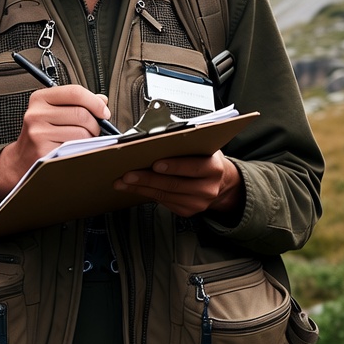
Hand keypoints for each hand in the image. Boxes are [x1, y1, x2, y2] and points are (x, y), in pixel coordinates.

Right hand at [0, 86, 111, 201]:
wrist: (22, 159)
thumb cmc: (41, 134)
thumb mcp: (54, 111)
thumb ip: (77, 103)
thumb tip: (102, 100)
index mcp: (40, 98)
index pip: (74, 92)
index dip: (95, 102)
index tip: (104, 112)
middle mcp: (36, 114)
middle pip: (81, 113)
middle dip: (95, 124)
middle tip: (94, 130)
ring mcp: (38, 133)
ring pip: (82, 132)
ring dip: (90, 138)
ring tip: (83, 140)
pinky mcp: (43, 151)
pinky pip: (76, 148)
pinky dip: (82, 149)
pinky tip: (75, 149)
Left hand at [114, 150, 243, 217]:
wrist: (220, 182)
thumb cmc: (205, 158)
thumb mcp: (203, 146)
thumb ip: (187, 141)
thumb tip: (158, 133)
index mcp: (214, 168)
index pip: (193, 167)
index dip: (174, 166)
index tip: (155, 164)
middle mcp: (208, 188)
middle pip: (174, 184)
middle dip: (147, 179)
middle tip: (128, 175)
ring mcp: (198, 203)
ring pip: (165, 195)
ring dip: (141, 188)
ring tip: (123, 182)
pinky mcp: (188, 211)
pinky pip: (163, 202)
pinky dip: (146, 194)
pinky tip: (134, 188)